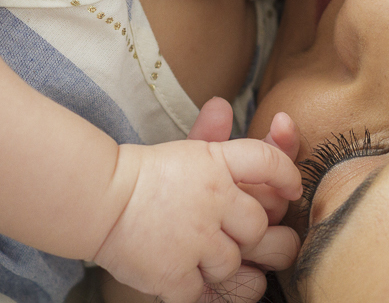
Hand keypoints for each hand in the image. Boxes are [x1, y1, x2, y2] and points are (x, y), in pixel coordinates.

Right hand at [95, 115, 301, 302]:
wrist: (98, 202)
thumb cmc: (146, 178)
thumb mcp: (183, 152)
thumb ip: (211, 135)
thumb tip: (223, 105)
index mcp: (215, 163)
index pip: (270, 161)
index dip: (288, 175)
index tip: (291, 189)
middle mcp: (212, 199)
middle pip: (261, 225)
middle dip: (251, 236)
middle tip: (235, 235)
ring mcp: (195, 240)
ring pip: (235, 265)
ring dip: (221, 265)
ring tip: (198, 252)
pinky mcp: (176, 275)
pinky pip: (209, 295)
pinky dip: (199, 290)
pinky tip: (186, 273)